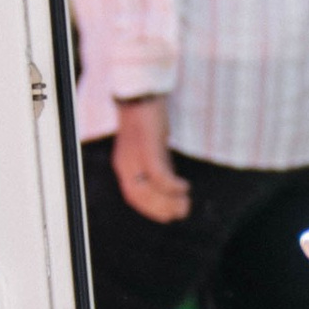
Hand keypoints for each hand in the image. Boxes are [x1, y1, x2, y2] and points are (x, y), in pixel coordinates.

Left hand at [112, 94, 190, 223]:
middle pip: (139, 198)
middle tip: (181, 213)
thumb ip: (157, 163)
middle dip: (161, 210)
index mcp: (123, 164)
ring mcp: (135, 156)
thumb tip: (170, 183)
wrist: (142, 93)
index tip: (169, 215)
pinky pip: (159, 175)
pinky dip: (172, 186)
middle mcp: (125, 163)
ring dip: (168, 202)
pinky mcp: (147, 148)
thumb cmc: (148, 118)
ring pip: (148, 190)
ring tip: (185, 204)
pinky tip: (184, 187)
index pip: (133, 197)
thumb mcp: (151, 146)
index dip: (152, 210)